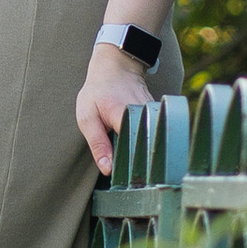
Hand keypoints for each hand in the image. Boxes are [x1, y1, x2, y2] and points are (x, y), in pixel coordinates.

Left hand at [77, 40, 154, 177]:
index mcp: (125, 117)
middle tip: (135, 181)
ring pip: (152, 143)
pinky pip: (154, 135)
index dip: (130, 168)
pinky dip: (147, 143)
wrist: (117, 65)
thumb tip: (108, 169)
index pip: (133, 150)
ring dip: (145, 155)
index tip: (128, 182)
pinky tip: (143, 151)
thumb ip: (98, 143)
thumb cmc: (98, 91)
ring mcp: (155, 115)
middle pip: (146, 150)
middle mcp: (145, 116)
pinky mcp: (159, 116)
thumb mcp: (87, 117)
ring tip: (141, 169)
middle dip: (140, 166)